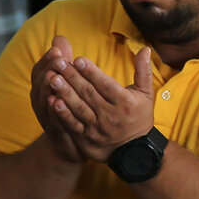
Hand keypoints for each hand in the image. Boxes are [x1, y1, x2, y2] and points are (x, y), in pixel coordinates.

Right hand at [28, 36, 81, 163]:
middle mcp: (41, 100)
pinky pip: (53, 119)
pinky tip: (58, 102)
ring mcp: (47, 116)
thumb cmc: (70, 106)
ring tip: (55, 77)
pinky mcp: (56, 130)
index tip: (58, 48)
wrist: (72, 143)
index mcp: (43, 87)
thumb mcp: (65, 82)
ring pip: (45, 99)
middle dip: (49, 69)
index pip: (41, 69)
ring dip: (48, 88)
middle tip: (58, 59)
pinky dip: (54, 110)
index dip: (48, 59)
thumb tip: (60, 38)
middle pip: (42, 82)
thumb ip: (63, 62)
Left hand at [46, 47, 154, 162]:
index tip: (79, 59)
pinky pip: (73, 124)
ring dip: (64, 92)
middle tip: (59, 63)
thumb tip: (145, 49)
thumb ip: (143, 71)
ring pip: (79, 107)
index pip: (106, 85)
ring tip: (52, 78)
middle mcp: (111, 115)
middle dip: (73, 77)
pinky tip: (53, 102)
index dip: (92, 72)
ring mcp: (98, 127)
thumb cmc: (139, 116)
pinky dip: (63, 114)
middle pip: (89, 93)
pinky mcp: (86, 138)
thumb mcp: (146, 93)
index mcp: (126, 102)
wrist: (135, 150)